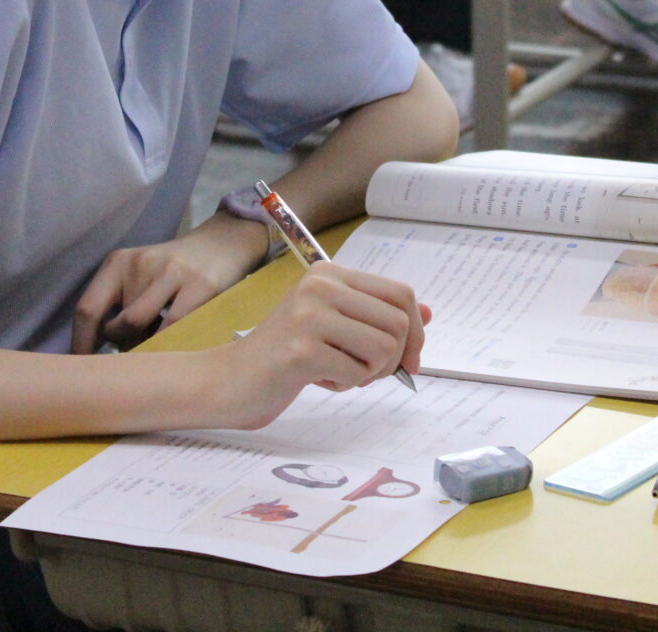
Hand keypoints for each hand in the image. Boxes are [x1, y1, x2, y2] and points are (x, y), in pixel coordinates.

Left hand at [70, 216, 266, 353]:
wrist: (222, 243)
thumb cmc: (173, 271)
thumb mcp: (139, 276)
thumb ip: (118, 305)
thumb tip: (97, 352)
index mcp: (118, 262)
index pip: (87, 309)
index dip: (82, 344)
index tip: (85, 367)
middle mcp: (140, 263)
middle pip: (116, 325)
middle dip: (121, 350)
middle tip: (133, 357)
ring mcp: (172, 272)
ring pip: (141, 327)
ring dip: (143, 348)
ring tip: (154, 348)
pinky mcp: (201, 285)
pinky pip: (174, 328)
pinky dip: (167, 345)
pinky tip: (173, 346)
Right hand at [211, 263, 430, 429]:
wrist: (231, 380)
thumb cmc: (285, 355)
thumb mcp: (334, 325)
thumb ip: (375, 316)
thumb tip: (427, 314)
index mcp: (330, 273)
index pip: (400, 293)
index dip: (415, 331)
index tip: (409, 360)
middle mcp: (320, 285)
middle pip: (398, 322)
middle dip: (394, 359)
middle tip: (367, 373)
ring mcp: (309, 314)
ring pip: (384, 348)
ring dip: (369, 373)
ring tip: (338, 373)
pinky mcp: (301, 349)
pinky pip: (356, 372)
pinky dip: (345, 385)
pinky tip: (318, 379)